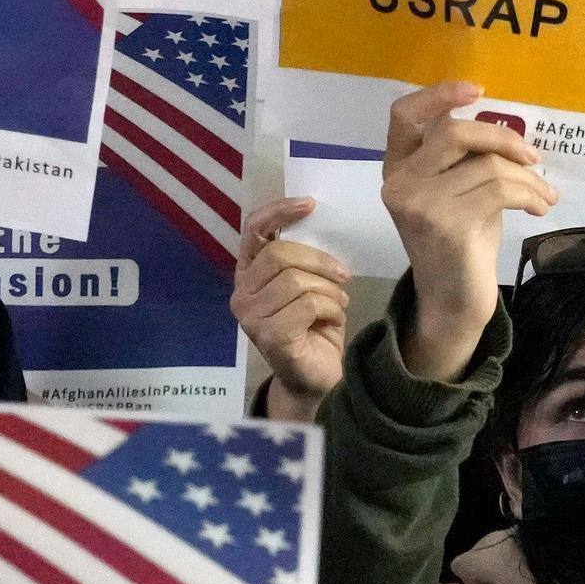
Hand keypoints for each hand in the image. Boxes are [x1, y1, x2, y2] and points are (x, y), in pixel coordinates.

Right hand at [235, 197, 349, 422]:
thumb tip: (316, 220)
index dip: (279, 212)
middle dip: (320, 262)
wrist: (316, 379)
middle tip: (343, 277)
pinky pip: (308, 304)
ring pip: (297, 280)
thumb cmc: (314, 328)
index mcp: (248, 274)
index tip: (310, 204)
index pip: (254, 230)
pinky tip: (332, 322)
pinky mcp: (268, 335)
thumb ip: (301, 258)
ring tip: (337, 306)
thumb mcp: (308, 284)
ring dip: (330, 291)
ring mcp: (251, 316)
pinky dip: (331, 309)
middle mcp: (241, 293)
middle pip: (280, 254)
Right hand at [380, 82, 550, 381]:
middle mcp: (399, 182)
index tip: (479, 91)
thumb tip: (509, 131)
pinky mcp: (445, 224)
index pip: (404, 115)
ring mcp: (418, 203)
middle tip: (533, 157)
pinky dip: (530, 195)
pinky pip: (501, 190)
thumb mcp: (459, 191)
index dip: (439, 94)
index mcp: (397, 167)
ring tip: (544, 196)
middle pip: (455, 132)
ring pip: (487, 165)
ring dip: (528, 178)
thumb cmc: (461, 243)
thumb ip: (467, 158)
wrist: (454, 302)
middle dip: (504, 138)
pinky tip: (539, 208)